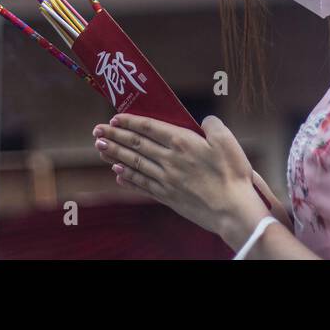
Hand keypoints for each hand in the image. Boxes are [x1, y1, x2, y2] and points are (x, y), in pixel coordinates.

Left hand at [93, 114, 270, 244]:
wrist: (232, 211)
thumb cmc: (233, 175)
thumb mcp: (227, 141)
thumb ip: (212, 125)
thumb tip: (203, 121)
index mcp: (182, 142)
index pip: (149, 128)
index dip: (131, 122)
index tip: (115, 118)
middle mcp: (169, 160)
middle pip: (136, 145)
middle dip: (115, 136)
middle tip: (96, 131)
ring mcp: (166, 180)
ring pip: (134, 164)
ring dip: (115, 155)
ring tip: (100, 148)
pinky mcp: (168, 197)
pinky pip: (142, 185)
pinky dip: (128, 179)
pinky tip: (117, 175)